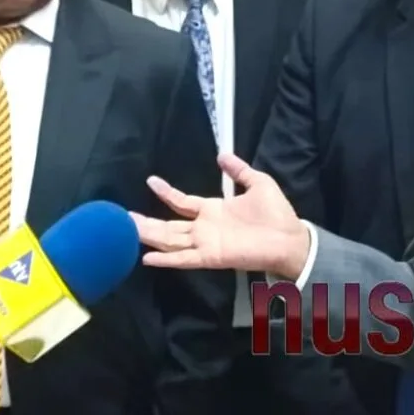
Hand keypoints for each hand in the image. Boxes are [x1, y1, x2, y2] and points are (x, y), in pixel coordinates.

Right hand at [132, 151, 310, 278]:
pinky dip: (166, 259)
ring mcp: (205, 243)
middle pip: (168, 225)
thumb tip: (223, 155)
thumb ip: (239, 170)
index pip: (182, 201)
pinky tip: (147, 257)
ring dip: (149, 237)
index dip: (167, 192)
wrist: (289, 238)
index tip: (150, 180)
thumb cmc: (276, 213)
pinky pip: (184, 258)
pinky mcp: (210, 257)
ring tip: (127, 231)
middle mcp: (204, 227)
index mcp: (213, 210)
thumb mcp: (258, 182)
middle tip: (123, 217)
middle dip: (146, 221)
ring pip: (170, 240)